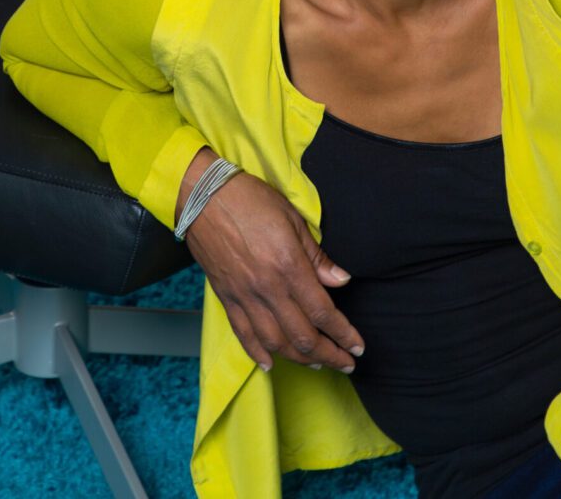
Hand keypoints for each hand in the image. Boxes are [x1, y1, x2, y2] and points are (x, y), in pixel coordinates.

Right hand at [178, 148, 365, 372]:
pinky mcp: (226, 297)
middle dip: (329, 355)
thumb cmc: (250, 200)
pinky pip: (243, 334)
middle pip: (303, 336)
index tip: (357, 347)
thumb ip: (317, 256)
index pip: (323, 312)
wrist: (203, 197)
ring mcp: (244, 296)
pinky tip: (271, 363)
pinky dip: (258, 353)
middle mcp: (267, 288)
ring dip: (299, 359)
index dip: (344, 334)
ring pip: (275, 343)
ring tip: (317, 362)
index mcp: (289, 266)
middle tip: (345, 363)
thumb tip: (341, 280)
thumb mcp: (293, 220)